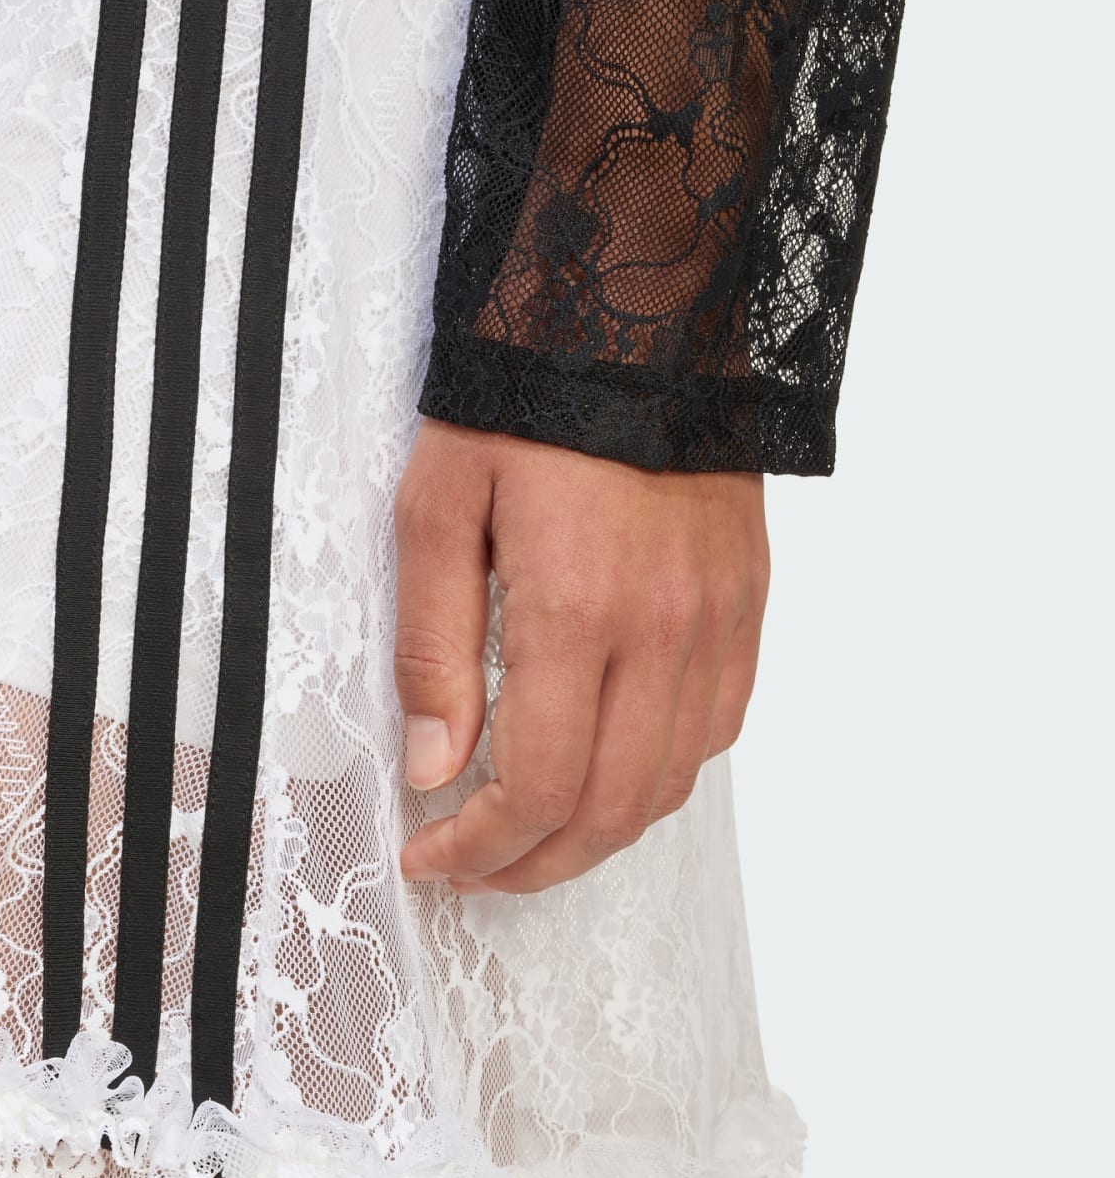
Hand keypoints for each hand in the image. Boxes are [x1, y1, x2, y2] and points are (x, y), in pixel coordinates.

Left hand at [394, 420, 767, 894]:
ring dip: (596, 832)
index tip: (429, 858)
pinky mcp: (747, 601)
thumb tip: (435, 765)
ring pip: (671, 782)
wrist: (635, 309)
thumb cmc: (520, 401)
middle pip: (610, 810)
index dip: (479, 847)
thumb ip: (433, 649)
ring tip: (528, 835)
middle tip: (472, 868)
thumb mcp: (436, 510)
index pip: (538, 786)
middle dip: (532, 863)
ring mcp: (718, 619)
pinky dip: (658, 775)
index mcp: (577, 610)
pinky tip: (604, 769)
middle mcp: (664, 630)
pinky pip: (718, 726)